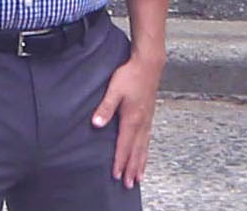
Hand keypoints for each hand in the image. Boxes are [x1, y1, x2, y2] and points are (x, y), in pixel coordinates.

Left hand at [92, 51, 164, 189]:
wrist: (149, 63)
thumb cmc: (131, 74)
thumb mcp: (114, 90)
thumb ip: (105, 108)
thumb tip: (96, 124)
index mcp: (132, 118)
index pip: (124, 145)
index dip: (120, 161)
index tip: (116, 175)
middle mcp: (142, 121)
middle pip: (136, 150)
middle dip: (132, 168)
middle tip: (129, 184)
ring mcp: (147, 118)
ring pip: (144, 146)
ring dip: (140, 162)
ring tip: (139, 177)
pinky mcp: (150, 114)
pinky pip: (148, 138)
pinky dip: (146, 150)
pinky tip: (144, 153)